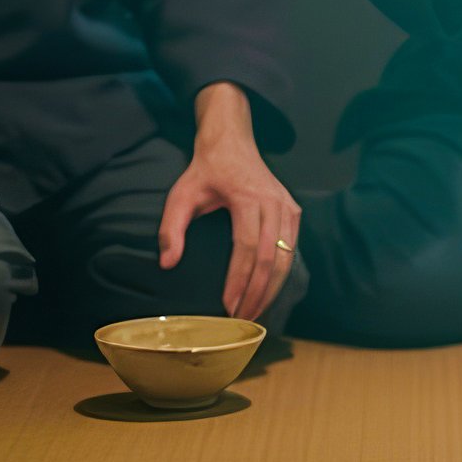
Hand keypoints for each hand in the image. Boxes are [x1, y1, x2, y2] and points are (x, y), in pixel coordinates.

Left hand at [158, 85, 301, 320]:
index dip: (239, 279)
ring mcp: (287, 206)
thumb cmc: (205, 170)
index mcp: (247, 198)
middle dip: (258, 292)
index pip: (248, 247)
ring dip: (272, 288)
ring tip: (256, 312)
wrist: (232, 142)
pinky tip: (268, 291)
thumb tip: (168, 263)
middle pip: (272, 257)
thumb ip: (171, 228)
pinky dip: (281, 273)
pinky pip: (292, 248)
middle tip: (243, 319)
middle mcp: (273, 202)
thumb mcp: (180, 194)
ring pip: (287, 256)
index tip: (228, 305)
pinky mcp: (293, 211)